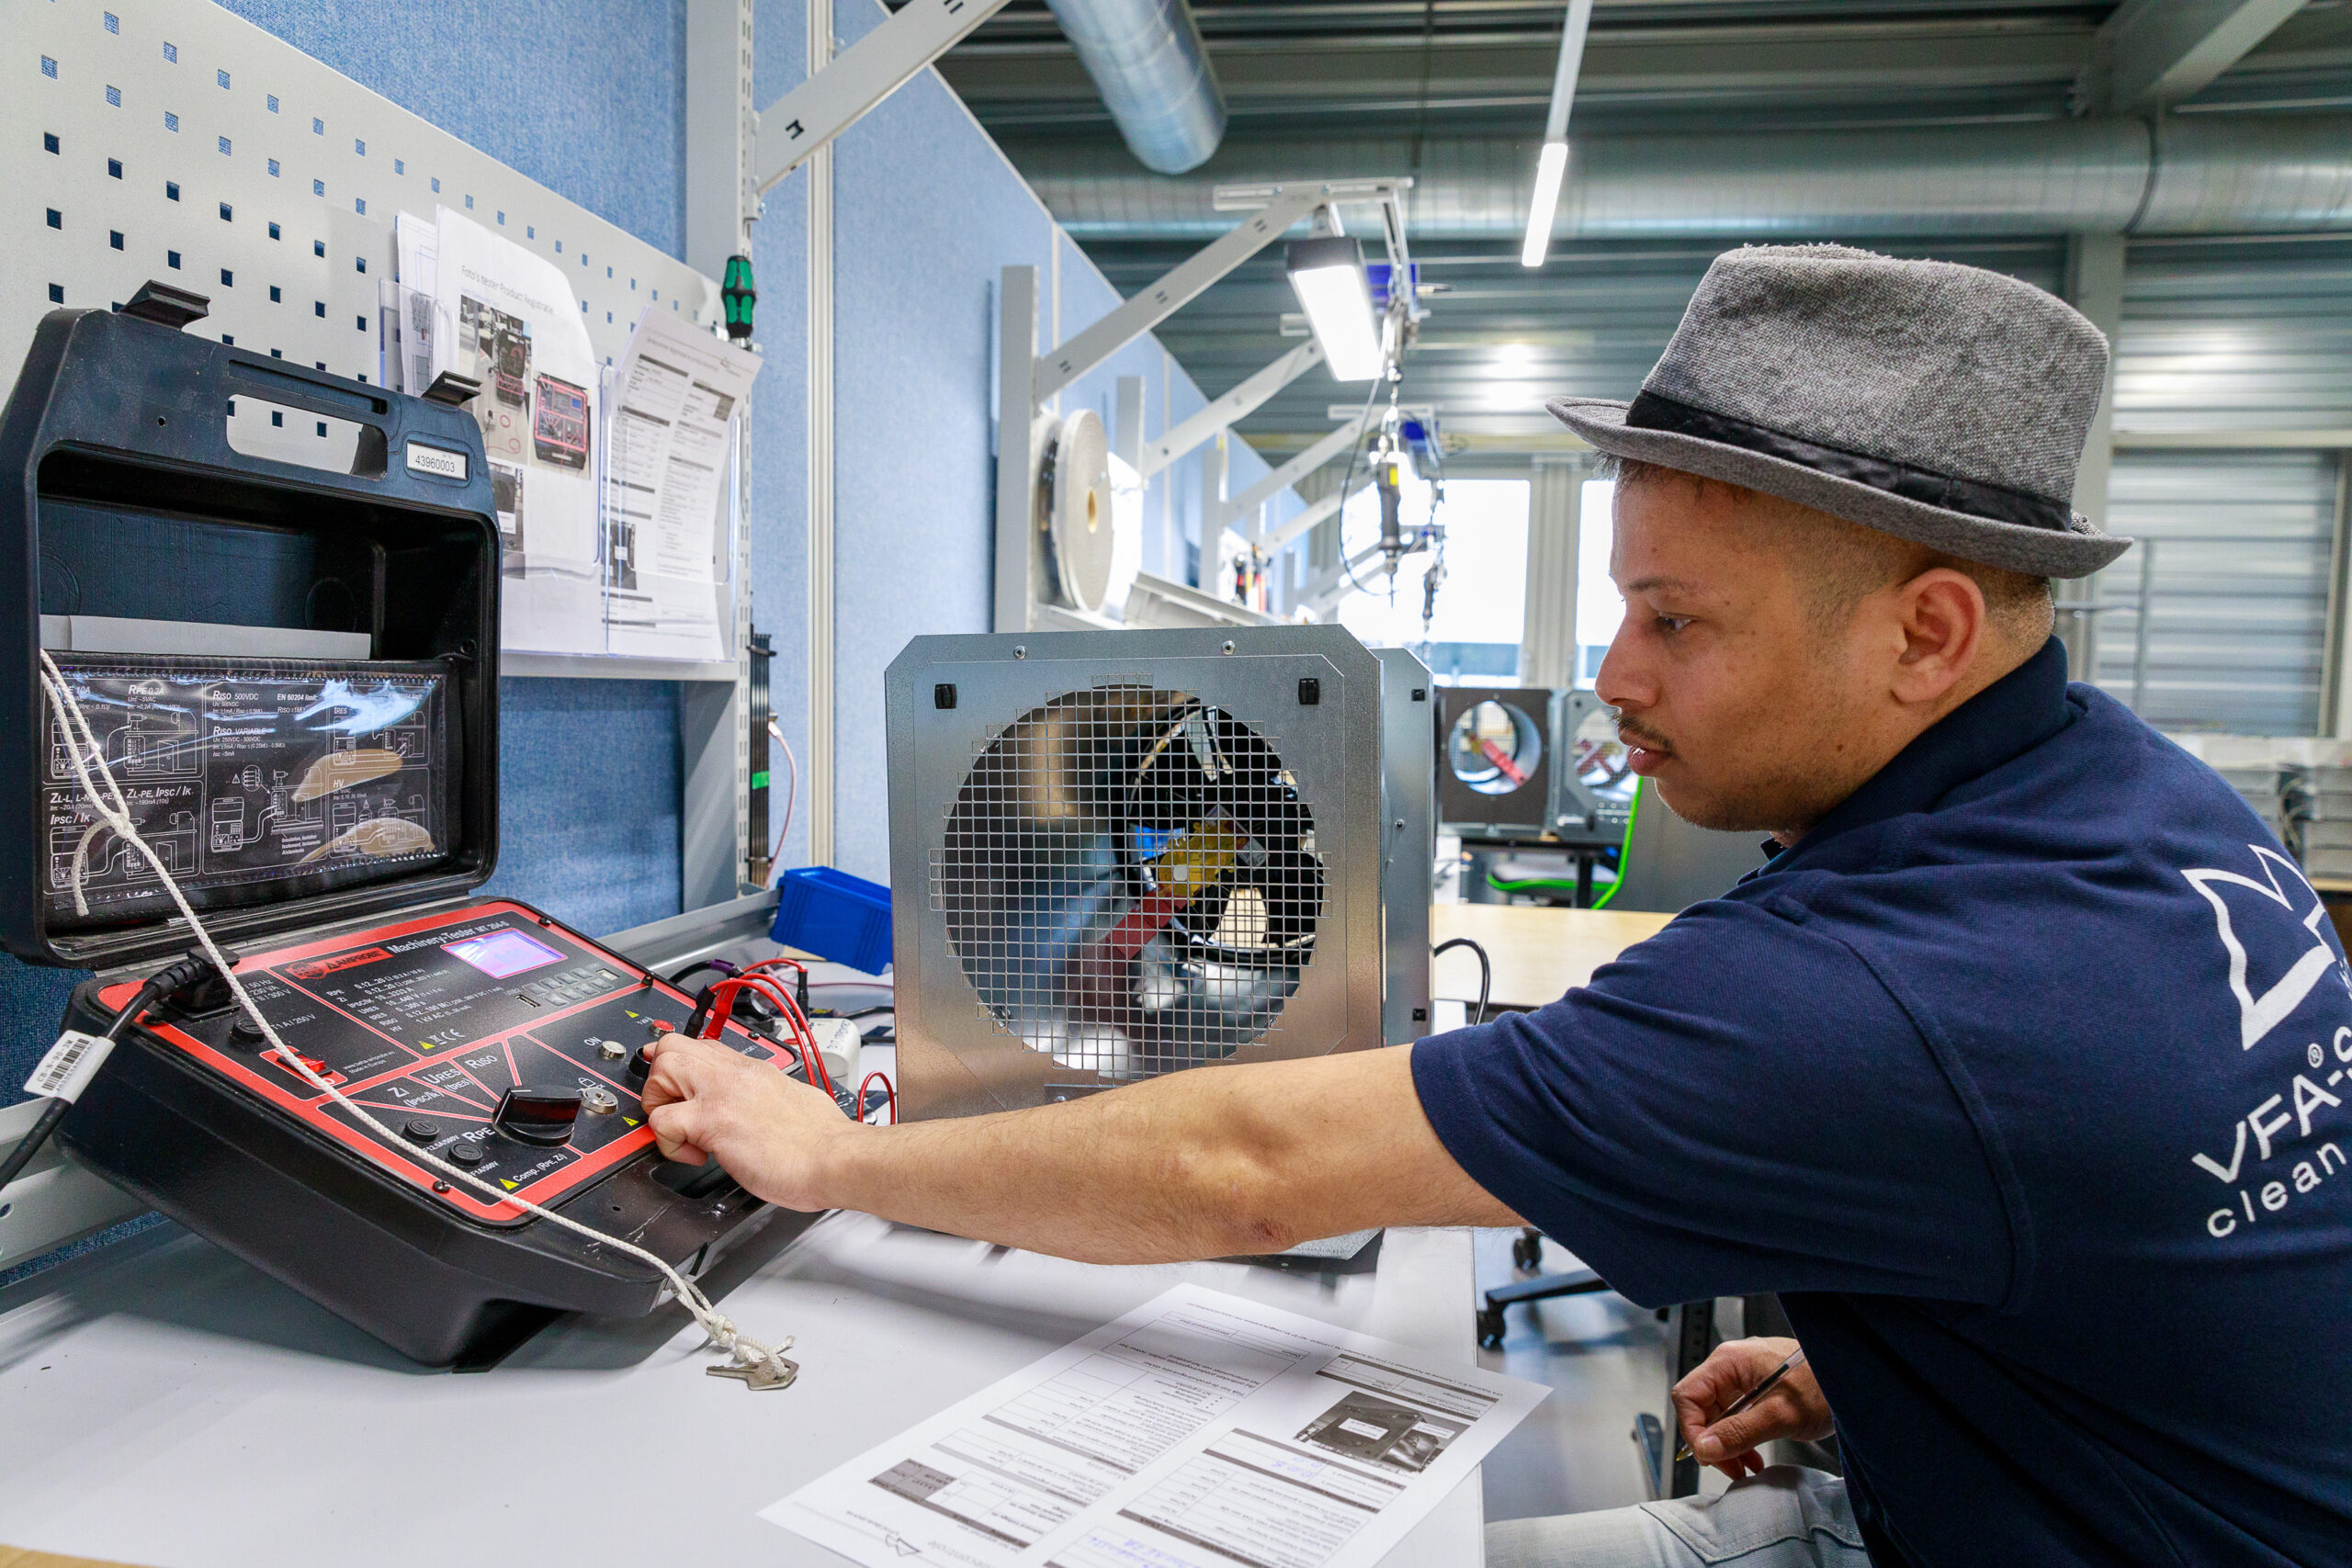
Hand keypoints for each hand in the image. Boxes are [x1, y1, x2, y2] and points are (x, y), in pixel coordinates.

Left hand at [637, 1033, 856, 1210]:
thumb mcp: (795, 1098)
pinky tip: (696, 1155)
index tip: (677, 1085)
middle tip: (677, 1111)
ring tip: (681, 1131)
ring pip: (661, 1068)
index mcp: (755, 1070)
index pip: (704, 1046)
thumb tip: (765, 1105)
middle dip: (661, 1080)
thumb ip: (770, 1095)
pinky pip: (663, 1122)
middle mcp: (735, 1074)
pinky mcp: (713, 1121)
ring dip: (659, 1103)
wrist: (834, 1158)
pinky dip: (668, 1143)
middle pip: (673, 1046)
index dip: (682, 1064)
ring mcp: (721, 1093)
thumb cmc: (822, 1140)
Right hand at [1671, 1337, 1832, 1480]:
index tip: (1708, 1456)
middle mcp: (1733, 1366)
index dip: (1692, 1429)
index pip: (1688, 1395)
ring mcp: (1746, 1377)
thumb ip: (1739, 1431)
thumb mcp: (1780, 1414)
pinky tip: (1754, 1456)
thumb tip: (1705, 1448)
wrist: (1858, 1380)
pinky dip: (1742, 1438)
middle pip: (1702, 1408)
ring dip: (1728, 1444)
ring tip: (1745, 1467)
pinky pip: (1737, 1415)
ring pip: (1719, 1415)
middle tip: (1731, 1467)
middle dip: (1713, 1442)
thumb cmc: (1825, 1384)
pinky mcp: (1759, 1389)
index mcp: (1730, 1362)